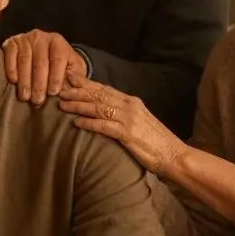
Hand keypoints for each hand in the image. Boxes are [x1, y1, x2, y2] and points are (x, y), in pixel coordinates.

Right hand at [3, 30, 87, 104]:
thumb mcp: (73, 67)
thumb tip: (78, 84)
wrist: (44, 51)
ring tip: (25, 97)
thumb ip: (76, 76)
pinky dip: (11, 69)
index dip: (55, 76)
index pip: (57, 59)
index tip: (53, 93)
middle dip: (39, 83)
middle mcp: (41, 37)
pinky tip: (14, 81)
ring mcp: (25, 39)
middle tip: (38, 100)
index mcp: (58, 42)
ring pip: (24, 60)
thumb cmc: (60, 64)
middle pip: (40, 61)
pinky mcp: (12, 43)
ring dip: (25, 80)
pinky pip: (10, 56)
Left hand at [58, 70, 183, 176]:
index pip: (105, 89)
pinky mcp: (129, 134)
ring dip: (79, 106)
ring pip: (98, 108)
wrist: (174, 155)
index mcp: (132, 101)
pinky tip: (76, 123)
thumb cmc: (155, 141)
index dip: (86, 84)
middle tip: (59, 91)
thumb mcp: (139, 121)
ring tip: (63, 105)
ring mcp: (129, 119)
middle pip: (98, 95)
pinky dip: (89, 123)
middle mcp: (130, 106)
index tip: (70, 80)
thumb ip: (123, 114)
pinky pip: (104, 126)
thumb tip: (104, 111)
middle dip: (77, 92)